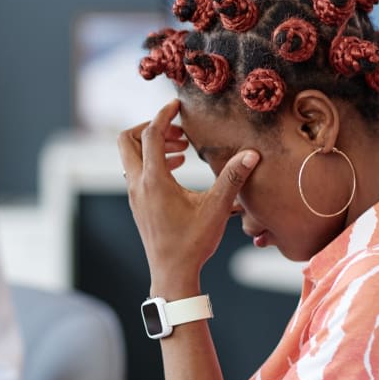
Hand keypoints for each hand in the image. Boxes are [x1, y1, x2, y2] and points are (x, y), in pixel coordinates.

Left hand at [117, 100, 257, 296]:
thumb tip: (251, 155)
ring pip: (130, 157)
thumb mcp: (216, 208)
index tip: (176, 105)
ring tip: (183, 149)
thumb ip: (232, 178)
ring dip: (152, 146)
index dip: (163, 115)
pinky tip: (178, 168)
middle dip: (149, 128)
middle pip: (127, 140)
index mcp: (153, 180)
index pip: (149, 134)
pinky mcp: (138, 204)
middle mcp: (138, 184)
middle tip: (178, 131)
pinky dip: (153, 162)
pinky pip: (137, 172)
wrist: (172, 274)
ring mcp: (134, 195)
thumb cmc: (192, 243)